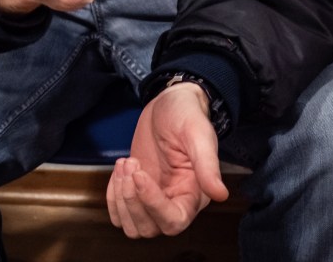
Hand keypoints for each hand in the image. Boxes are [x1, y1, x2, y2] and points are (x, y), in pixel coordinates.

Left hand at [106, 83, 229, 236]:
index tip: (140, 173)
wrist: (169, 104)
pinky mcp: (136, 192)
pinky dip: (112, 197)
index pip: (173, 220)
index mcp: (193, 195)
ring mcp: (153, 199)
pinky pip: (119, 214)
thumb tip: (220, 194)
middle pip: (149, 228)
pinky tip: (119, 169)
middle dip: (132, 199)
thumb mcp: (198, 134)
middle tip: (131, 162)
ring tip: (125, 163)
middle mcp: (174, 203)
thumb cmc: (187, 116)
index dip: (152, 204)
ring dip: (121, 198)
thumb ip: (208, 165)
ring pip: (132, 226)